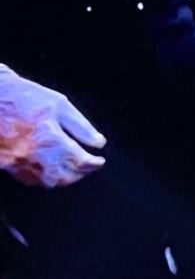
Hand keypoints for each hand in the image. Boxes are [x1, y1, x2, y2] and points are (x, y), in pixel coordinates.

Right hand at [0, 67, 106, 187]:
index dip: (93, 164)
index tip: (100, 161)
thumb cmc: (26, 96)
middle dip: (80, 173)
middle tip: (88, 165)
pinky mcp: (5, 163)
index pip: (79, 161)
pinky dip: (44, 177)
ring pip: (47, 181)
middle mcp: (34, 155)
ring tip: (72, 168)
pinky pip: (29, 178)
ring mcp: (17, 161)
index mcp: (50, 138)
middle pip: (64, 176)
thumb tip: (99, 143)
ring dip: (63, 178)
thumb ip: (81, 126)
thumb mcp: (60, 105)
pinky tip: (50, 168)